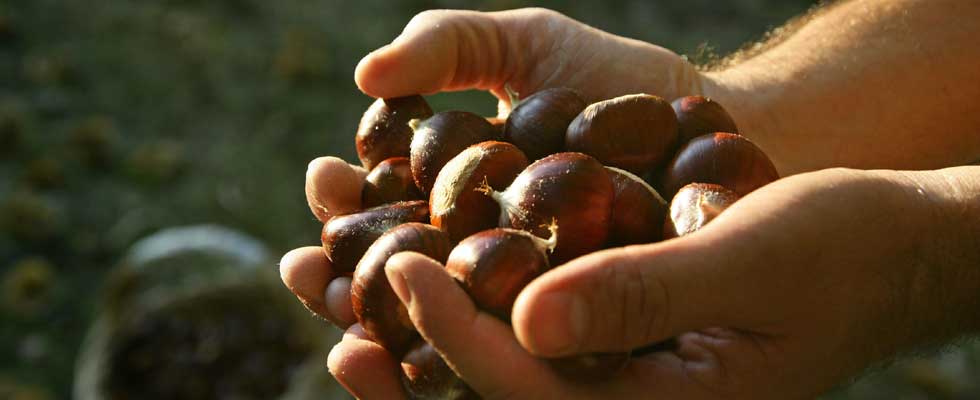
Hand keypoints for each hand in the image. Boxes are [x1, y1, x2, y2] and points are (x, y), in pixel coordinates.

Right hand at [281, 6, 702, 340]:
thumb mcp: (524, 44)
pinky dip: (471, 368)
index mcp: (442, 194)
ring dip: (385, 337)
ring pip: (435, 336)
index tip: (323, 180)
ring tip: (350, 336)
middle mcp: (466, 256)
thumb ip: (447, 46)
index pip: (371, 210)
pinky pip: (512, 366)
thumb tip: (363, 75)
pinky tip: (435, 361)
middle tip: (308, 273)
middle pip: (388, 282)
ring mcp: (516, 304)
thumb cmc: (612, 78)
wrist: (711, 120)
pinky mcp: (564, 343)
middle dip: (338, 282)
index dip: (337, 202)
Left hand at [328, 167, 969, 398]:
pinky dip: (472, 315)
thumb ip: (643, 296)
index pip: (535, 394)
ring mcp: (628, 389)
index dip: (460, 337)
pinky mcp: (624, 355)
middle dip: (410, 364)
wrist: (890, 254)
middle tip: (330, 312)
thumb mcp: (750, 260)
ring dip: (422, 342)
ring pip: (507, 377)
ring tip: (343, 297)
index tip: (404, 270)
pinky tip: (424, 279)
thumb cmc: (840, 249)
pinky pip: (534, 347)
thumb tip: (525, 322)